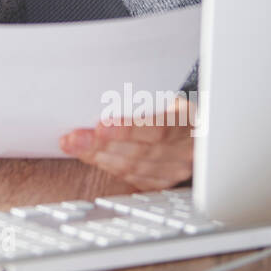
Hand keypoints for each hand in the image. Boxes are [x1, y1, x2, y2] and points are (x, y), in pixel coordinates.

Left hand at [58, 94, 194, 190]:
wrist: (198, 123)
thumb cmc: (173, 102)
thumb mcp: (166, 90)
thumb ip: (144, 94)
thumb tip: (104, 89)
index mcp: (188, 122)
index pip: (158, 129)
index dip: (128, 130)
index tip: (100, 126)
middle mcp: (185, 150)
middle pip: (139, 152)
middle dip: (100, 145)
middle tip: (73, 137)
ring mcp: (175, 169)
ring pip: (132, 168)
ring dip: (98, 157)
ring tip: (73, 145)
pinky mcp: (164, 181)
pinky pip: (133, 178)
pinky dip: (108, 167)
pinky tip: (90, 157)